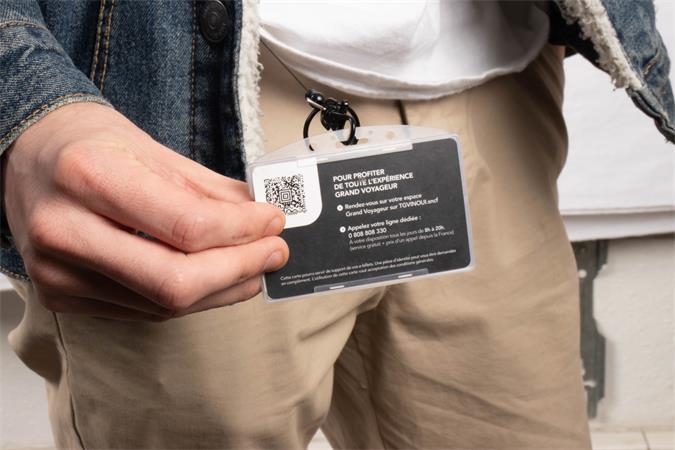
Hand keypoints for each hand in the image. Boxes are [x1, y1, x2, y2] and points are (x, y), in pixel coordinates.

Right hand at [2, 103, 287, 320]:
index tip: (274, 223)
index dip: (243, 232)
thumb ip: (210, 190)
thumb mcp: (153, 149)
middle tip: (274, 253)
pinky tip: (214, 278)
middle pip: (176, 282)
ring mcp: (58, 273)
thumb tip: (263, 218)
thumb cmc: (89, 145)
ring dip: (223, 290)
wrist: (26, 156)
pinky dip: (191, 298)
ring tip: (253, 267)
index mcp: (89, 176)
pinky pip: (146, 311)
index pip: (186, 225)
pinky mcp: (62, 297)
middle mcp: (65, 231)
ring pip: (165, 306)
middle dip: (240, 270)